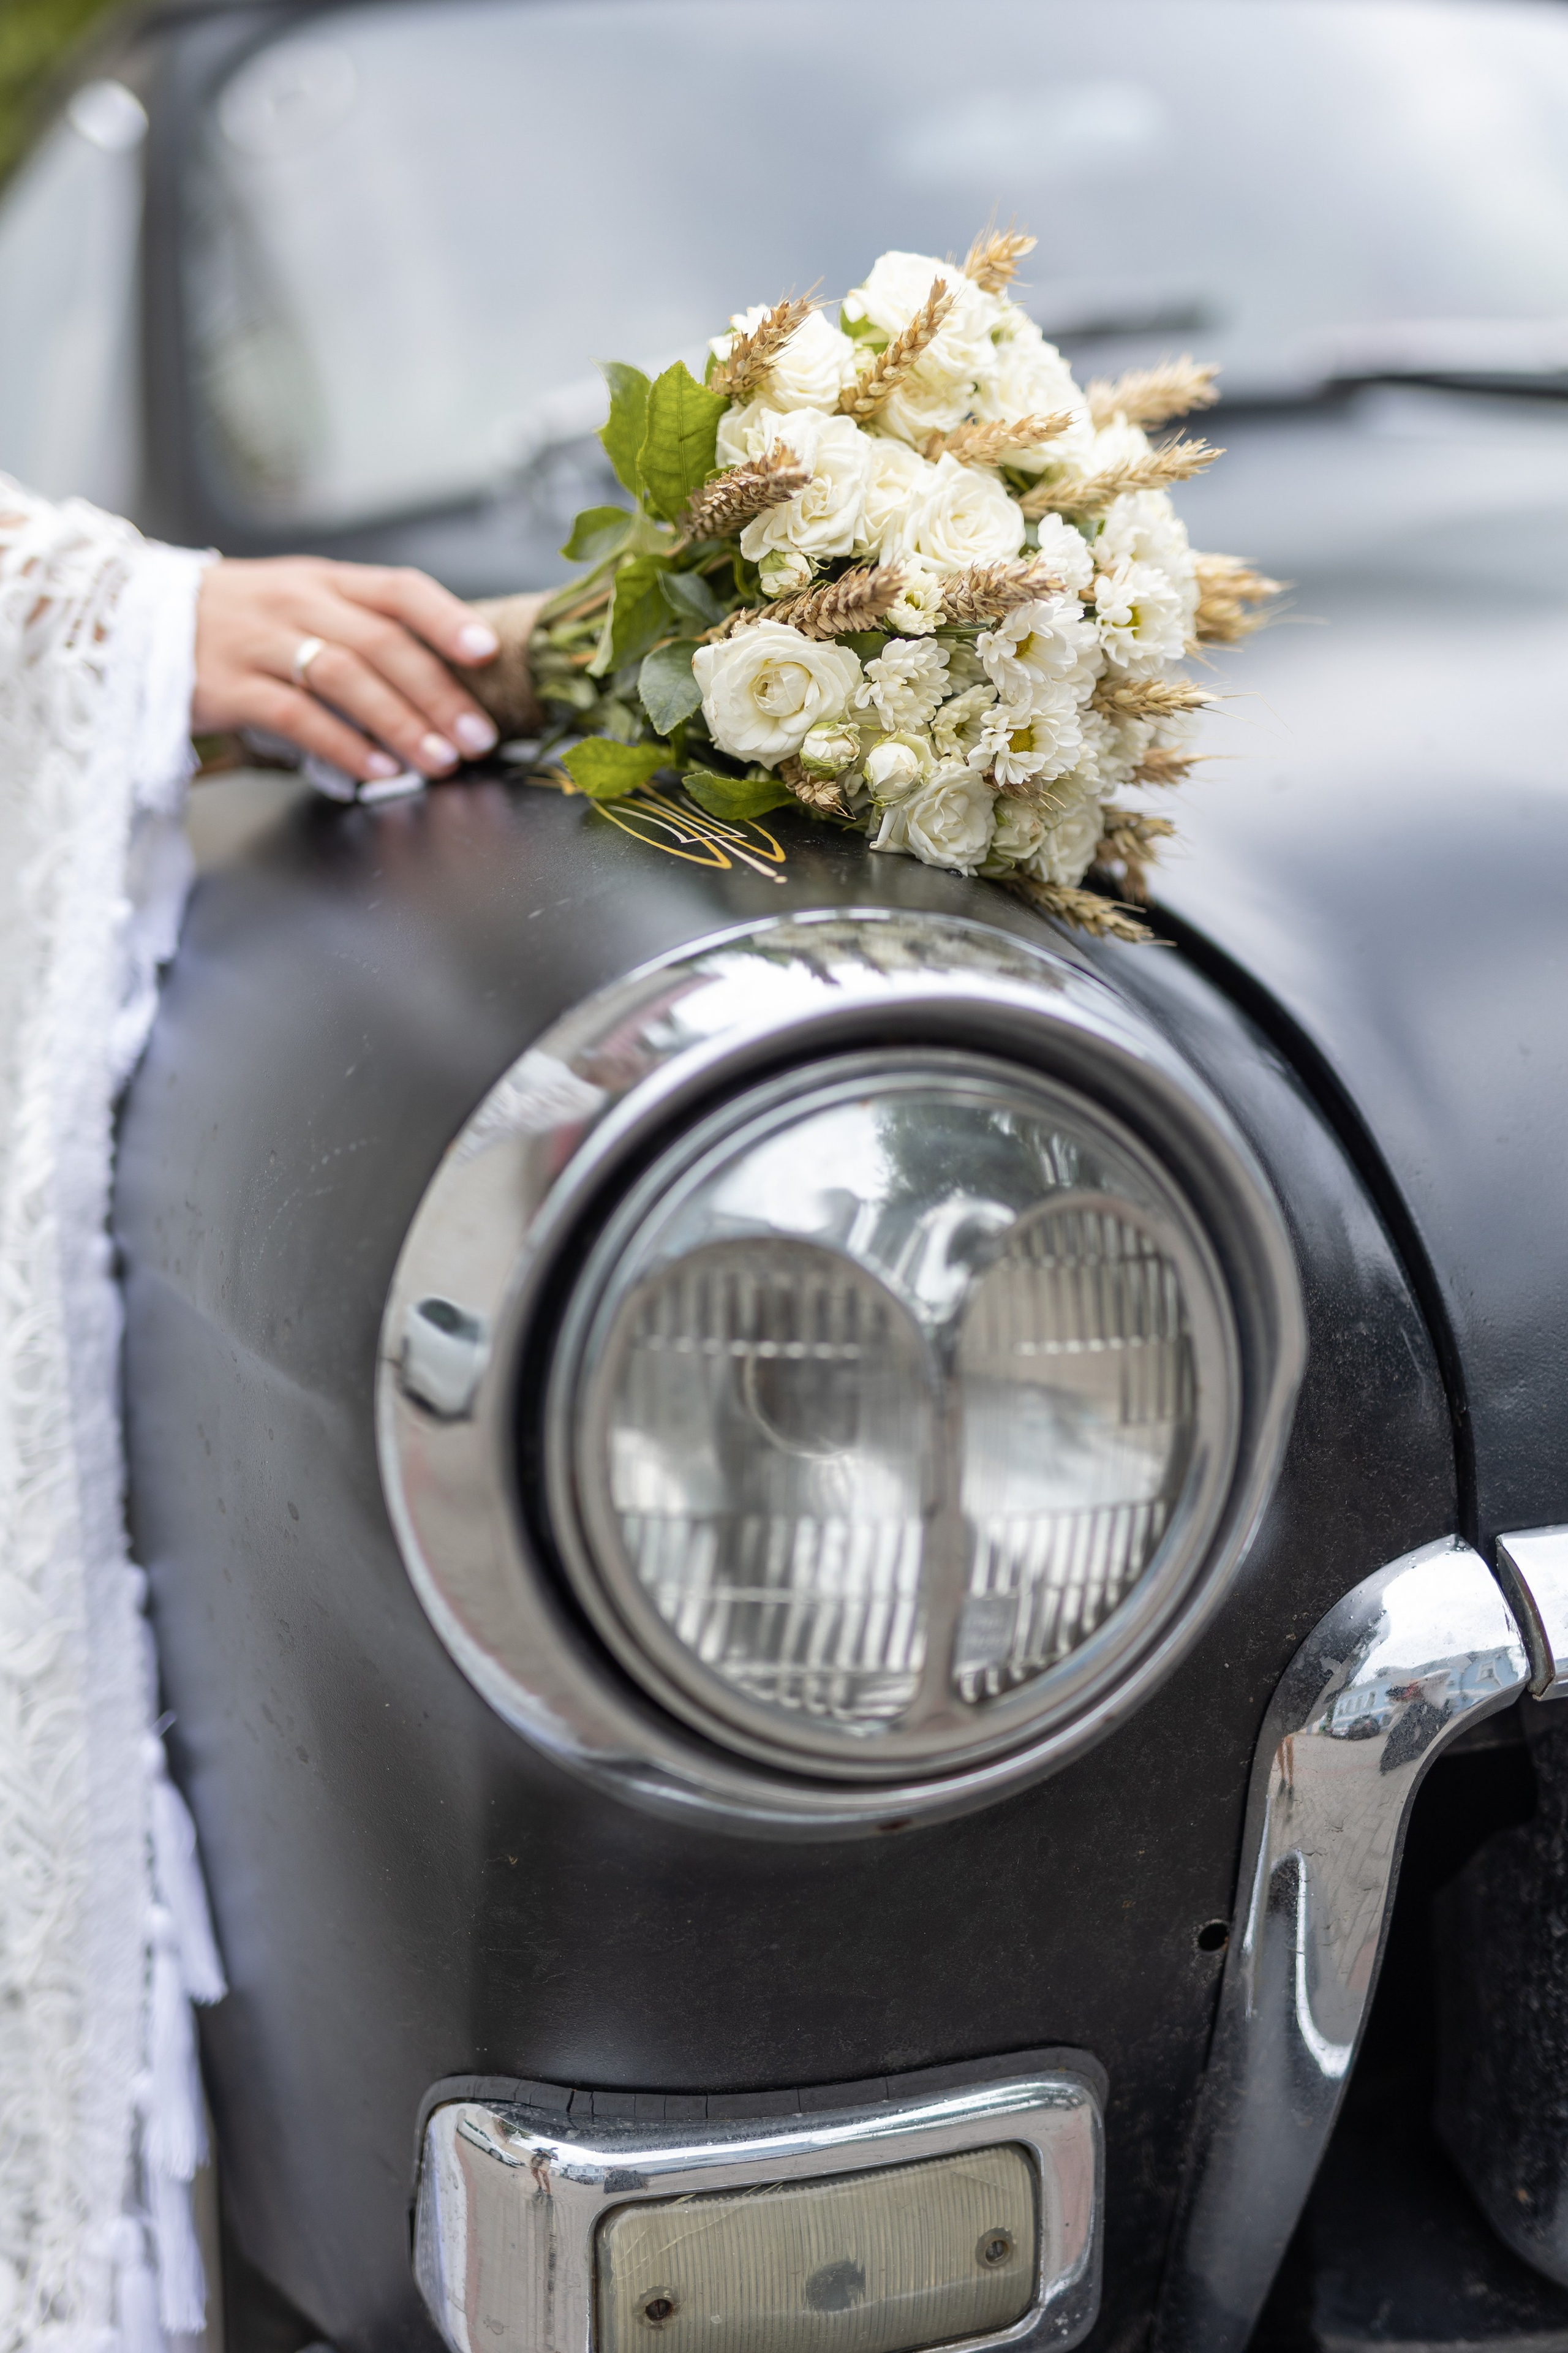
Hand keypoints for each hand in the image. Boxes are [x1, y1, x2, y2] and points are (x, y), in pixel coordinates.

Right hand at [192, 557, 505, 782]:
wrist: (135, 620)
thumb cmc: (242, 624)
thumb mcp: (301, 606)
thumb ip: (361, 632)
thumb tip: (441, 684)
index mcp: (324, 580)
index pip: (397, 588)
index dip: (446, 618)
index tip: (487, 653)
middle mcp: (295, 601)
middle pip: (380, 643)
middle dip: (437, 694)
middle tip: (477, 737)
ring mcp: (258, 641)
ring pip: (343, 677)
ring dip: (399, 724)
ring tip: (439, 761)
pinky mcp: (226, 684)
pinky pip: (295, 716)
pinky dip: (342, 746)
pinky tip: (376, 770)